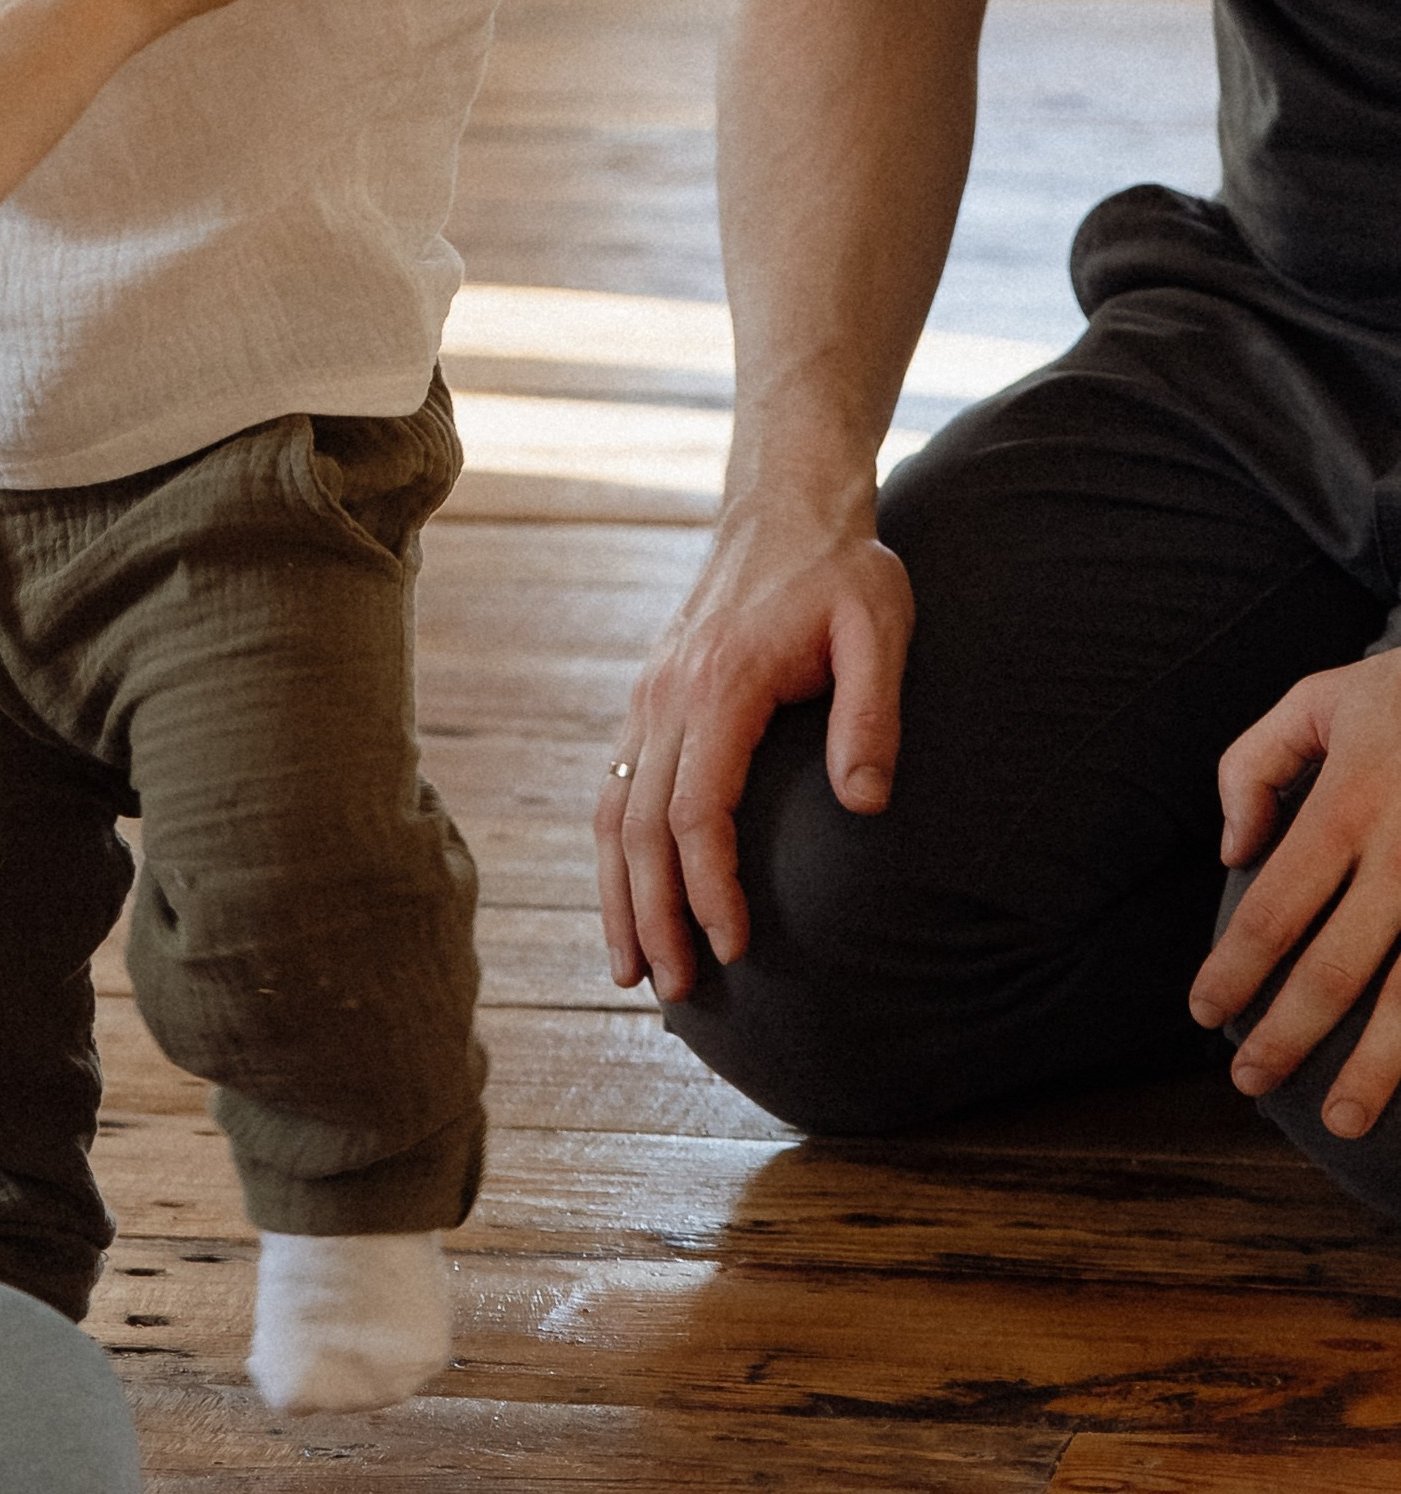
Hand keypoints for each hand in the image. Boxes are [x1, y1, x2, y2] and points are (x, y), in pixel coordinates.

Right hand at [598, 482, 911, 998]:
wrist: (785, 504)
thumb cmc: (843, 569)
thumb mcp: (881, 627)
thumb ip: (873, 716)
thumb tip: (865, 807)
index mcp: (719, 685)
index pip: (696, 811)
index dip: (708, 888)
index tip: (734, 949)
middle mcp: (667, 695)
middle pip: (638, 827)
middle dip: (651, 915)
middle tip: (673, 990)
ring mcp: (649, 695)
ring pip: (611, 812)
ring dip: (617, 894)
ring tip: (631, 968)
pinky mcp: (649, 697)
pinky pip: (614, 786)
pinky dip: (612, 851)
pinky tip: (626, 894)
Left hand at [1191, 651, 1400, 1135]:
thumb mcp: (1321, 700)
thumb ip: (1253, 766)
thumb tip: (1232, 852)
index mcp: (1351, 801)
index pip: (1274, 907)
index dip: (1233, 970)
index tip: (1203, 1014)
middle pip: (1338, 968)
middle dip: (1288, 1035)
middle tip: (1248, 1082)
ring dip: (1378, 1069)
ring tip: (1343, 1120)